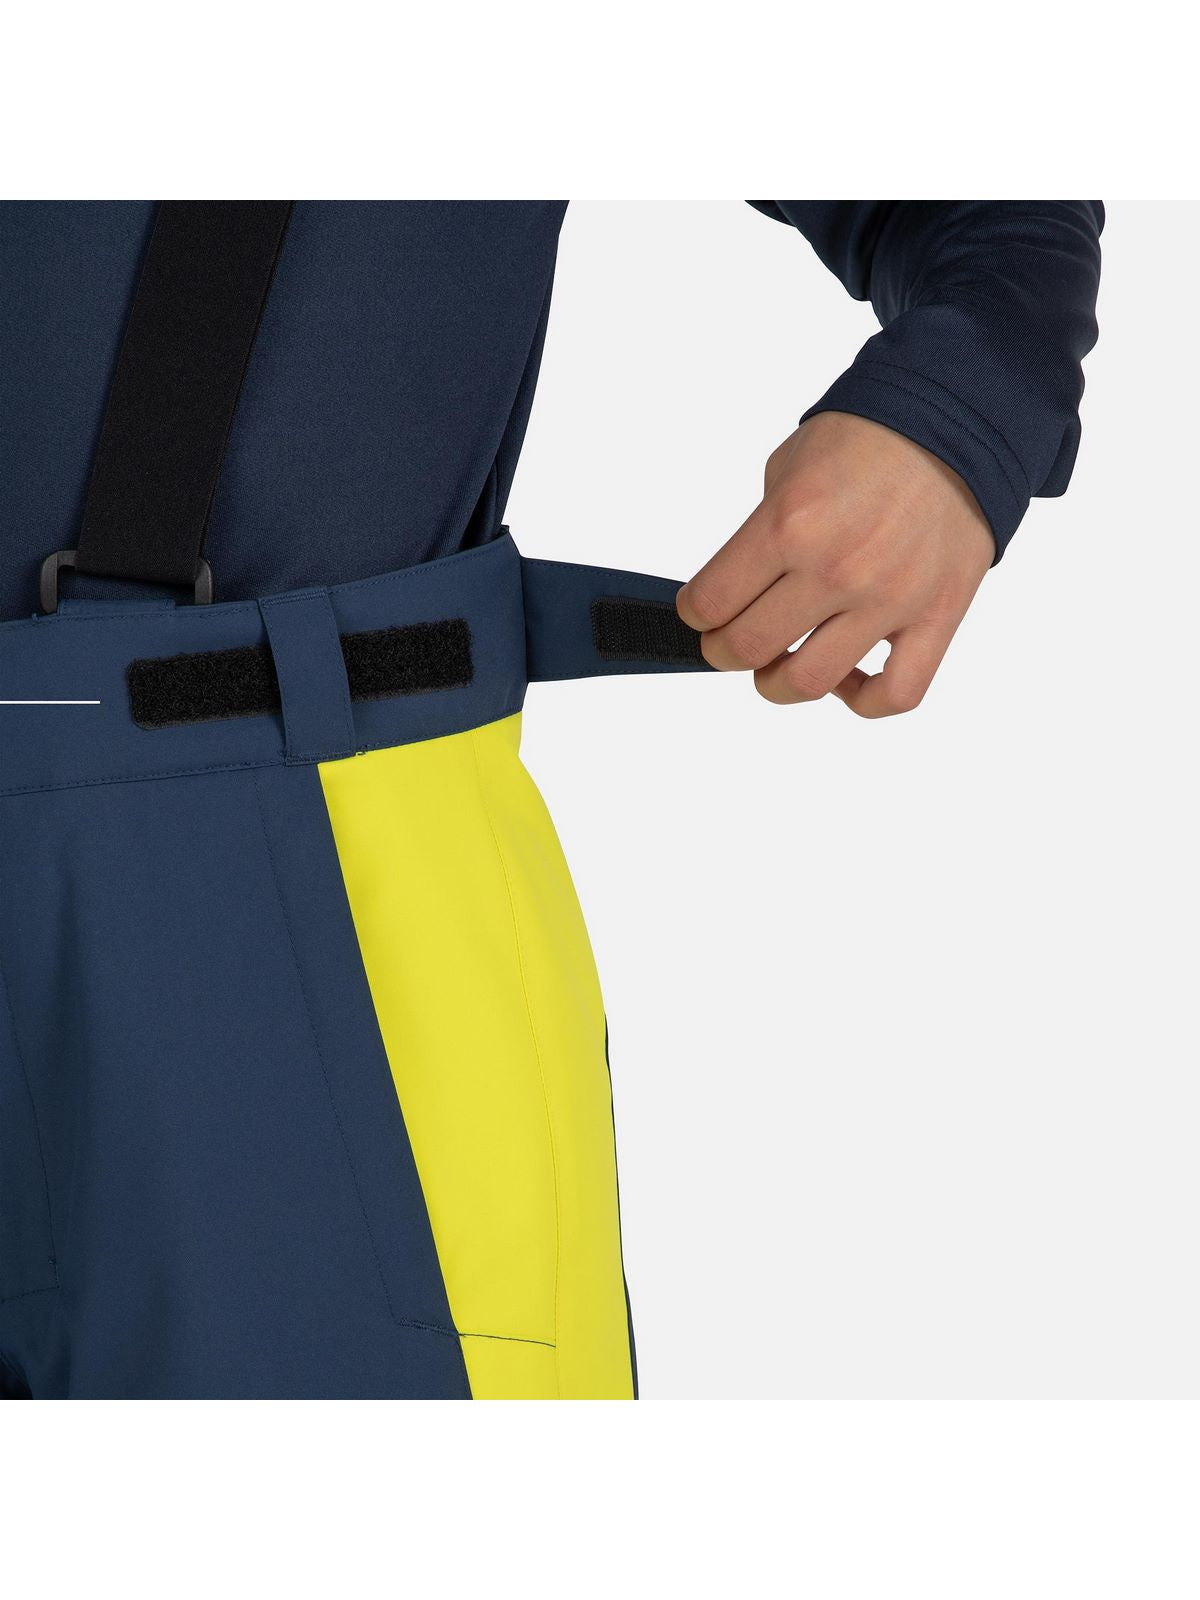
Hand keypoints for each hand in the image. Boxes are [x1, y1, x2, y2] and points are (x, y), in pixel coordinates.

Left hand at [675, 412, 995, 716]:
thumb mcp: (788, 467)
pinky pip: (896, 692)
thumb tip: (737, 589)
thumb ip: (759, 534)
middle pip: (749, 648)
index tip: (699, 613)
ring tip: (779, 666)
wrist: (955, 419)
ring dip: (778, 683)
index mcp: (790, 523)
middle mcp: (837, 567)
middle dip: (724, 651)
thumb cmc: (867, 436)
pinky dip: (861, 700)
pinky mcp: (937, 617)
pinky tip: (845, 680)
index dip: (693, 614)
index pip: (710, 603)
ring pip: (810, 682)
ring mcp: (889, 599)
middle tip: (728, 642)